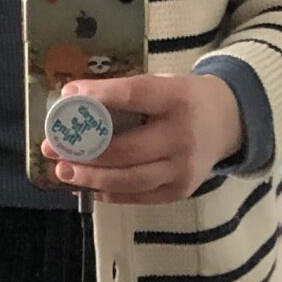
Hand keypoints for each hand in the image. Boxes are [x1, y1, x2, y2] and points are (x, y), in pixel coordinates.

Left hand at [43, 72, 242, 204]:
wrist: (228, 122)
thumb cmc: (183, 100)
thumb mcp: (163, 85)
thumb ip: (125, 94)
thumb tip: (72, 99)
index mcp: (178, 99)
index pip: (134, 95)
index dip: (99, 97)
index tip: (68, 97)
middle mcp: (183, 136)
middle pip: (126, 149)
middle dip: (84, 151)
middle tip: (53, 148)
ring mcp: (183, 169)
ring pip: (129, 180)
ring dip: (91, 177)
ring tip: (63, 171)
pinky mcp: (180, 191)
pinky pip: (137, 196)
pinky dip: (109, 192)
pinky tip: (88, 185)